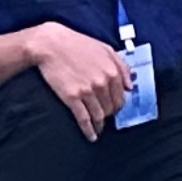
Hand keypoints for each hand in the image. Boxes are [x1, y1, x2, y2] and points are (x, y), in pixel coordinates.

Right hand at [26, 20, 129, 138]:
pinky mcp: (72, 97)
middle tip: (105, 117)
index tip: (114, 109)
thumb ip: (121, 66)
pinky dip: (89, 130)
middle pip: (111, 108)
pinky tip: (91, 136)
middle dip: (109, 114)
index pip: (121, 97)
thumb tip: (131, 84)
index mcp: (112, 71)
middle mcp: (102, 83)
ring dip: (100, 125)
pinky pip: (84, 119)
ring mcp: (87, 91)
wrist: (51, 44)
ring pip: (99, 115)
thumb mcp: (105, 49)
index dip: (118, 105)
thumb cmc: (77, 44)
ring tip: (99, 129)